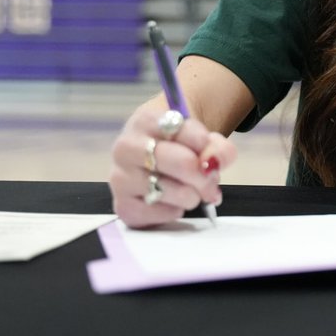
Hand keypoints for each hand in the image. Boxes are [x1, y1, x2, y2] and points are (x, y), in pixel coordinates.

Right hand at [108, 102, 236, 227]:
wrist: (152, 156)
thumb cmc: (178, 144)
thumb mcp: (199, 135)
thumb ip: (215, 146)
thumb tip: (213, 164)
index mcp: (145, 121)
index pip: (184, 131)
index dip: (204, 142)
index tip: (207, 147)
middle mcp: (126, 148)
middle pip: (182, 163)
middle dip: (204, 175)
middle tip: (211, 178)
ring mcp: (120, 178)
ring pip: (171, 192)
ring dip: (191, 195)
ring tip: (193, 191)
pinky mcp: (122, 206)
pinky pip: (158, 214)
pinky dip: (173, 211)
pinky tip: (173, 202)